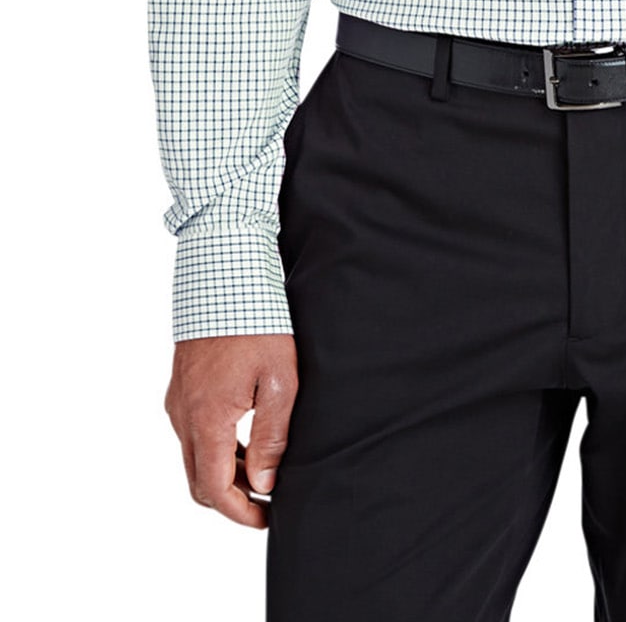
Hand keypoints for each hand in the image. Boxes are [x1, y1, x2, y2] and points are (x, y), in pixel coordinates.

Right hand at [164, 333, 297, 528]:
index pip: (214, 489)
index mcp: (207, 418)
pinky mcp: (180, 388)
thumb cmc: (258, 323)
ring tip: (263, 469)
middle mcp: (183, 415)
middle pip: (199, 480)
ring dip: (224, 473)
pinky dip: (215, 448)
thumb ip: (272, 437)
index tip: (266, 517)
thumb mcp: (280, 381)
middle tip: (266, 499)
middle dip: (232, 499)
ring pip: (194, 458)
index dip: (240, 512)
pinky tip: (246, 438)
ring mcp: (177, 401)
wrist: (225, 276)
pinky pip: (192, 434)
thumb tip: (264, 484)